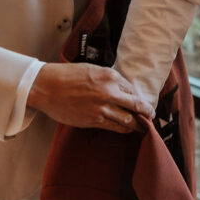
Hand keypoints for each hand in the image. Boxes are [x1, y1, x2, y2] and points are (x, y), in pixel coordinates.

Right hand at [28, 62, 153, 132]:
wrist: (47, 87)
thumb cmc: (67, 76)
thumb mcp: (93, 70)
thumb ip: (108, 80)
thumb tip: (121, 89)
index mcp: (110, 77)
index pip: (133, 90)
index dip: (140, 98)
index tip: (144, 103)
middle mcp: (110, 92)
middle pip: (137, 106)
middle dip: (147, 112)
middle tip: (152, 116)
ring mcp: (103, 108)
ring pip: (128, 120)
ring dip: (137, 124)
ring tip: (142, 126)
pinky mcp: (94, 120)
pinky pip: (115, 127)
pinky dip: (124, 129)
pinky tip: (127, 130)